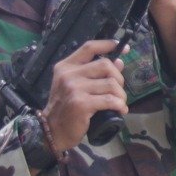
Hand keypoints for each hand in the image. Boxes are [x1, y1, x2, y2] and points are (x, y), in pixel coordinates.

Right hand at [42, 39, 127, 154]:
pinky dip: (120, 105)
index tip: (123, 48)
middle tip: (118, 91)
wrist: (53, 130)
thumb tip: (119, 62)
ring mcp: (74, 88)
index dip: (108, 45)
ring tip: (119, 103)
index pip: (89, 47)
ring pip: (111, 84)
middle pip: (105, 65)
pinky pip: (110, 100)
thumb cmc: (66, 107)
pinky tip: (120, 110)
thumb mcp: (76, 86)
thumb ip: (94, 73)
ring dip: (121, 95)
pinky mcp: (81, 103)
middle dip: (119, 78)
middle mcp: (69, 74)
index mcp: (66, 66)